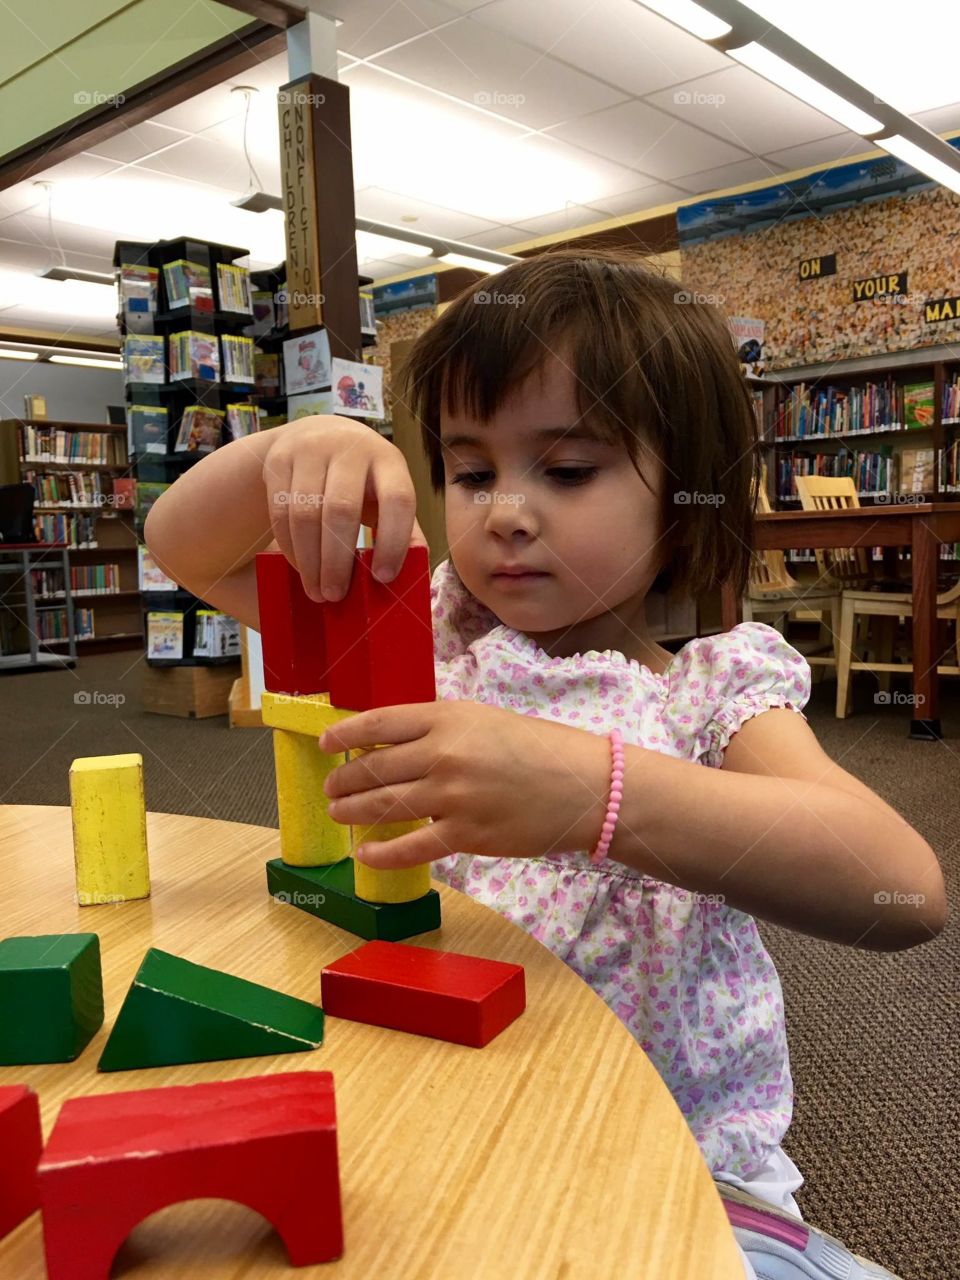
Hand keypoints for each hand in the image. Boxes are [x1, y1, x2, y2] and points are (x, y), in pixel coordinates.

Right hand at [261, 414, 425, 601]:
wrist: (317, 435)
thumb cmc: (362, 479)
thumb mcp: (387, 492)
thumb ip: (403, 527)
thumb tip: (414, 573)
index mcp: (388, 459)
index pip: (397, 500)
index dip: (393, 542)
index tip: (383, 578)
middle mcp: (350, 447)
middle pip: (341, 510)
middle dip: (337, 561)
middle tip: (336, 596)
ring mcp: (310, 450)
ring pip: (305, 514)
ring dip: (310, 561)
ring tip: (317, 591)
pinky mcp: (279, 459)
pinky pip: (281, 512)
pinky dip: (291, 547)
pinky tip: (301, 568)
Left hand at [319, 700, 610, 868]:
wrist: (581, 786)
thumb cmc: (534, 748)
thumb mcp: (482, 719)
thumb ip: (437, 728)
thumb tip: (387, 744)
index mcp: (447, 717)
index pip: (378, 723)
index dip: (343, 735)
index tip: (326, 745)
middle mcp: (443, 754)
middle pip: (373, 767)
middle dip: (344, 780)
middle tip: (332, 789)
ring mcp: (452, 796)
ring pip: (383, 806)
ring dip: (353, 811)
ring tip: (339, 814)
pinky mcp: (464, 835)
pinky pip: (409, 848)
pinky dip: (380, 852)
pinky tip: (366, 851)